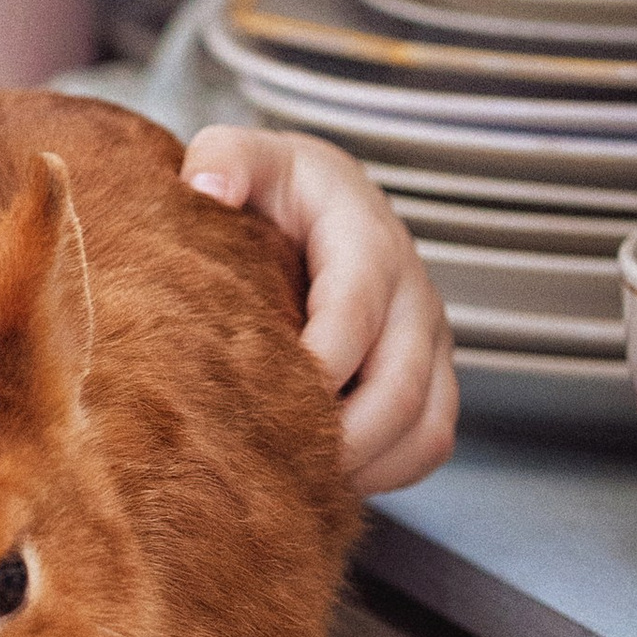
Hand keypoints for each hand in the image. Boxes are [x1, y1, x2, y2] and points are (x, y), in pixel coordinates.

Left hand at [181, 124, 456, 493]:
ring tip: (299, 481)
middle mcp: (409, 289)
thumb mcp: (244, 155)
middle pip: (400, 382)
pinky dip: (387, 473)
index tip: (268, 401)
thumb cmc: (273, 188)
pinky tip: (327, 479)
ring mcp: (426, 338)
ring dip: (367, 462)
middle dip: (344, 435)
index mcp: (364, 235)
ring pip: (424, 423)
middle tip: (278, 466)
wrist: (316, 204)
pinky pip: (429, 443)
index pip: (355, 307)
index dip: (320, 361)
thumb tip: (206, 186)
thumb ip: (224, 158)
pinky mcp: (430, 376)